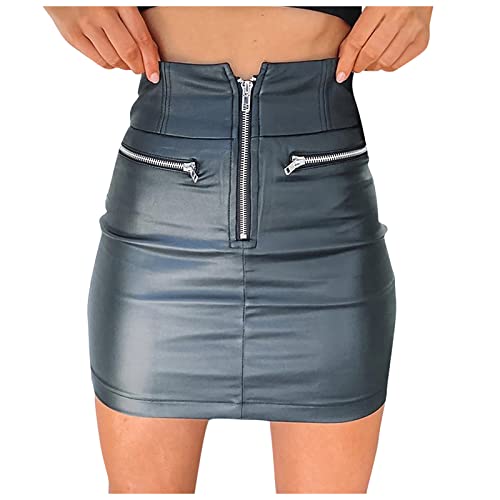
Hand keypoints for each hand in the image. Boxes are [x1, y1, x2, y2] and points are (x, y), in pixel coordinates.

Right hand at [44, 6, 160, 82]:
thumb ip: (134, 20)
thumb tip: (152, 52)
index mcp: (119, 1)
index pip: (141, 38)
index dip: (151, 60)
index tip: (155, 74)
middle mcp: (102, 12)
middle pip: (128, 52)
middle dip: (139, 66)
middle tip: (141, 69)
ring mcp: (85, 24)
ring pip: (114, 59)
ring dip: (124, 66)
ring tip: (127, 63)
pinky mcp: (72, 35)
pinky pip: (98, 60)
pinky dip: (109, 65)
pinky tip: (112, 59)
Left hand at [336, 7, 432, 82]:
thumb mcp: (372, 5)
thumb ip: (358, 28)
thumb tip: (345, 55)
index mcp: (382, 5)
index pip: (358, 41)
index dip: (346, 61)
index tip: (341, 74)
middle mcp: (400, 17)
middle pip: (371, 54)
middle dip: (358, 65)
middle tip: (354, 66)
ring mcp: (413, 30)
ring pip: (385, 62)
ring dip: (372, 67)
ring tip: (368, 61)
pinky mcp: (422, 40)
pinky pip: (398, 64)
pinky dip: (386, 66)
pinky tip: (383, 58)